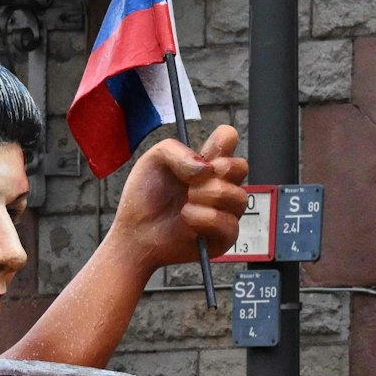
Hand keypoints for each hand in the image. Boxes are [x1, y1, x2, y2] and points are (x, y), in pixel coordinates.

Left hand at [106, 126, 249, 273]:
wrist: (134, 232)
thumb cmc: (145, 197)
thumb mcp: (154, 162)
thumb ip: (178, 152)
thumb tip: (207, 169)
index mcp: (205, 162)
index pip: (229, 139)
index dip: (224, 141)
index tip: (207, 154)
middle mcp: (219, 184)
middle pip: (241, 167)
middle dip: (217, 172)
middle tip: (190, 184)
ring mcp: (224, 210)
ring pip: (238, 197)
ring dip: (208, 196)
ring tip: (185, 204)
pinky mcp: (223, 237)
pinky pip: (229, 225)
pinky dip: (205, 219)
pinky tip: (187, 218)